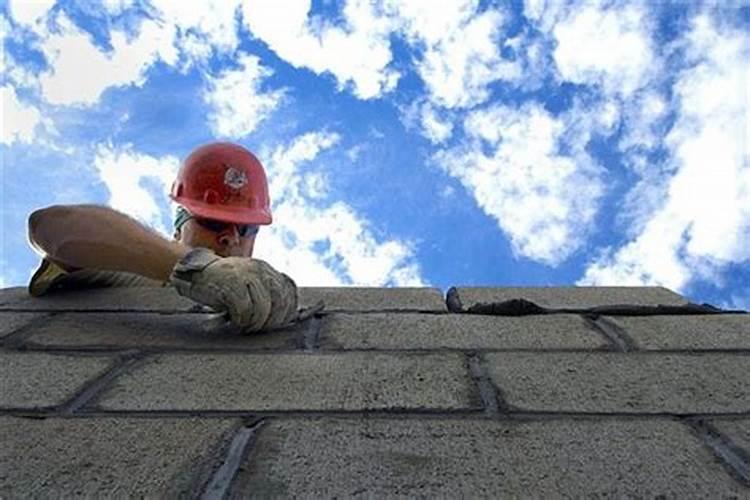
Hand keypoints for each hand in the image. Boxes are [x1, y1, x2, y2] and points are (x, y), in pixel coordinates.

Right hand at [169, 248, 297, 332]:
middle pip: (279, 301)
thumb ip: (265, 292)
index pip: (288, 291)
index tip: (280, 323)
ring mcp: (245, 276)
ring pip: (263, 308)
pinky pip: (245, 310)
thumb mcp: (248, 282)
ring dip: (255, 323)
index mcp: (265, 269)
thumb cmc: (221, 283)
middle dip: (272, 321)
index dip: (288, 310)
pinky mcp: (231, 285)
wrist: (194, 272)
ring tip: (245, 326)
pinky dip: (241, 320)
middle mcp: (259, 270)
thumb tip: (281, 315)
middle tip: (259, 328)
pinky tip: (234, 321)